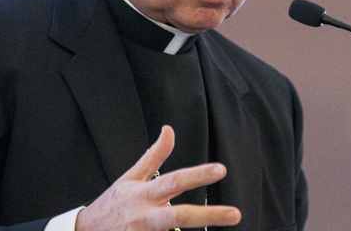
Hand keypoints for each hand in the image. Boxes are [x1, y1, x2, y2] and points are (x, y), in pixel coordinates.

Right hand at [76, 125, 241, 230]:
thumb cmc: (114, 204)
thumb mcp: (130, 177)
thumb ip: (154, 155)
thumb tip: (169, 129)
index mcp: (144, 194)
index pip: (175, 181)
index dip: (198, 175)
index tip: (220, 169)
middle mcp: (146, 216)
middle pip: (180, 216)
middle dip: (210, 215)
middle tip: (236, 214)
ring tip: (225, 224)